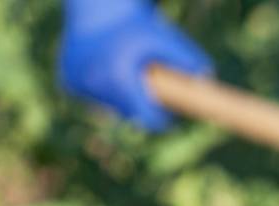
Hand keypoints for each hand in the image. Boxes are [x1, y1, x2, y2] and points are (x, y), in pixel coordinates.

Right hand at [59, 0, 212, 131]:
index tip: (170, 111)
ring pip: (111, 108)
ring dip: (122, 98)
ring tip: (125, 71)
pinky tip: (105, 69)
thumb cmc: (136, 25)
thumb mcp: (165, 39)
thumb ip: (188, 59)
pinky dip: (103, 90)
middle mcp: (95, 85)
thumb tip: (210, 79)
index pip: (148, 120)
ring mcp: (78, 85)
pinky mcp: (68, 82)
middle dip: (141, 104)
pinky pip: (93, 98)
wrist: (96, 6)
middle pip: (131, 115)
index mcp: (119, 80)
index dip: (163, 119)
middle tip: (147, 84)